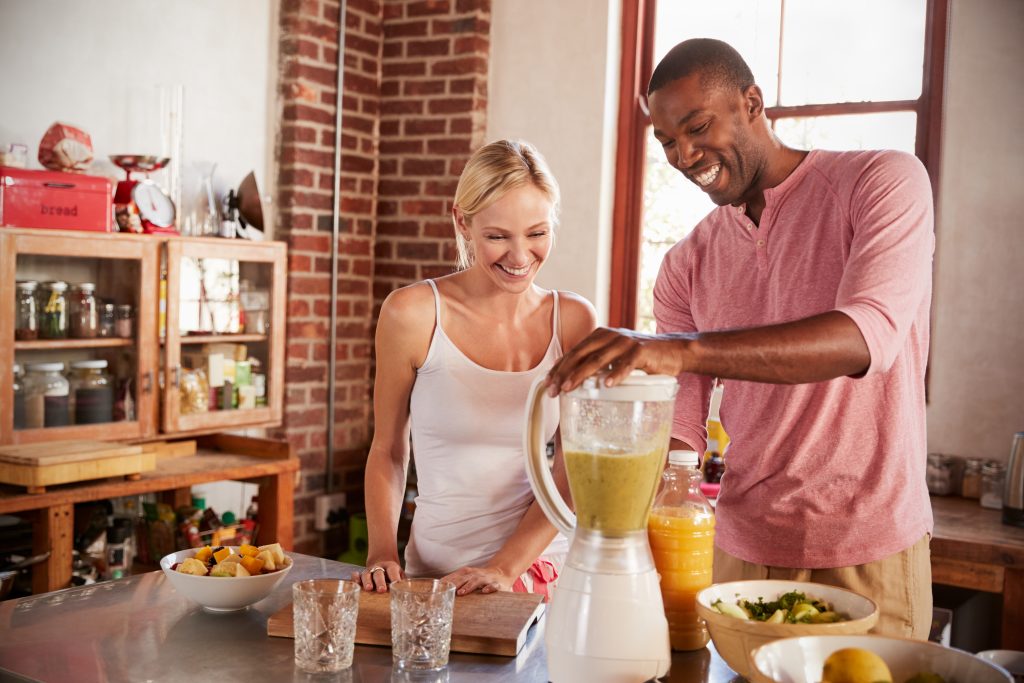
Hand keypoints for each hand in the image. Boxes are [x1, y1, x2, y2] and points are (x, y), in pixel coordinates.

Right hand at [352, 559, 403, 592]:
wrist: (383, 561)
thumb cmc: (394, 573)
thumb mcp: (400, 574)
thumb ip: (403, 582)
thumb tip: (409, 592)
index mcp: (391, 567)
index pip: (393, 571)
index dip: (395, 577)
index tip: (397, 584)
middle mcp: (379, 568)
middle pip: (379, 573)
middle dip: (380, 582)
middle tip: (382, 590)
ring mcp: (369, 571)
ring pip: (367, 575)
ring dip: (367, 581)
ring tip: (369, 589)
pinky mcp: (361, 575)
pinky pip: (357, 576)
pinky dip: (355, 579)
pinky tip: (355, 583)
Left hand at [440, 565, 514, 595]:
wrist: (502, 573)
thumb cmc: (481, 579)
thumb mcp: (469, 578)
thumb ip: (457, 583)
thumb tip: (441, 592)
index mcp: (468, 573)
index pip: (454, 576)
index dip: (446, 581)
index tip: (436, 588)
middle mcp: (476, 574)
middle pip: (463, 578)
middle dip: (454, 583)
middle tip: (446, 591)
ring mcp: (486, 578)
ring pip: (477, 581)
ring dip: (469, 586)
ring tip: (461, 592)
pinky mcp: (497, 584)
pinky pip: (493, 585)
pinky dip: (489, 588)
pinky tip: (485, 591)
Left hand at [546, 327, 685, 394]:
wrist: (674, 351)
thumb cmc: (641, 358)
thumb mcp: (615, 356)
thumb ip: (598, 363)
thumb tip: (573, 380)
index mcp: (600, 336)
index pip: (574, 352)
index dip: (559, 367)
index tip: (547, 383)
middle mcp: (610, 336)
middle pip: (581, 355)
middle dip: (564, 373)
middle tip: (553, 390)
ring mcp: (626, 342)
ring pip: (599, 359)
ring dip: (582, 374)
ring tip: (569, 388)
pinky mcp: (642, 351)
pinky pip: (627, 363)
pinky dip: (617, 374)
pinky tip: (607, 385)